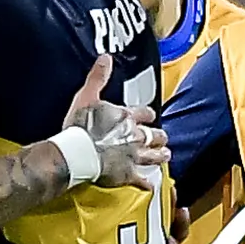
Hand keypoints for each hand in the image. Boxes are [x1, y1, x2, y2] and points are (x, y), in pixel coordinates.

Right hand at [59, 57, 166, 188]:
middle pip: (153, 135)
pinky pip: (142, 179)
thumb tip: (105, 58)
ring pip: (153, 156)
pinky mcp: (128, 174)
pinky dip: (147, 182)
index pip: (144, 113)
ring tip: (166, 156)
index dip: (148, 115)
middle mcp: (134, 135)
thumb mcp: (87, 96)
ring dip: (160, 155)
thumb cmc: (80, 126)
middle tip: (164, 138)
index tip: (152, 116)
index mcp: (126, 116)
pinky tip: (151, 185)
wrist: (78, 152)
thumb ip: (98, 77)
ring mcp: (133, 156)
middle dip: (159, 136)